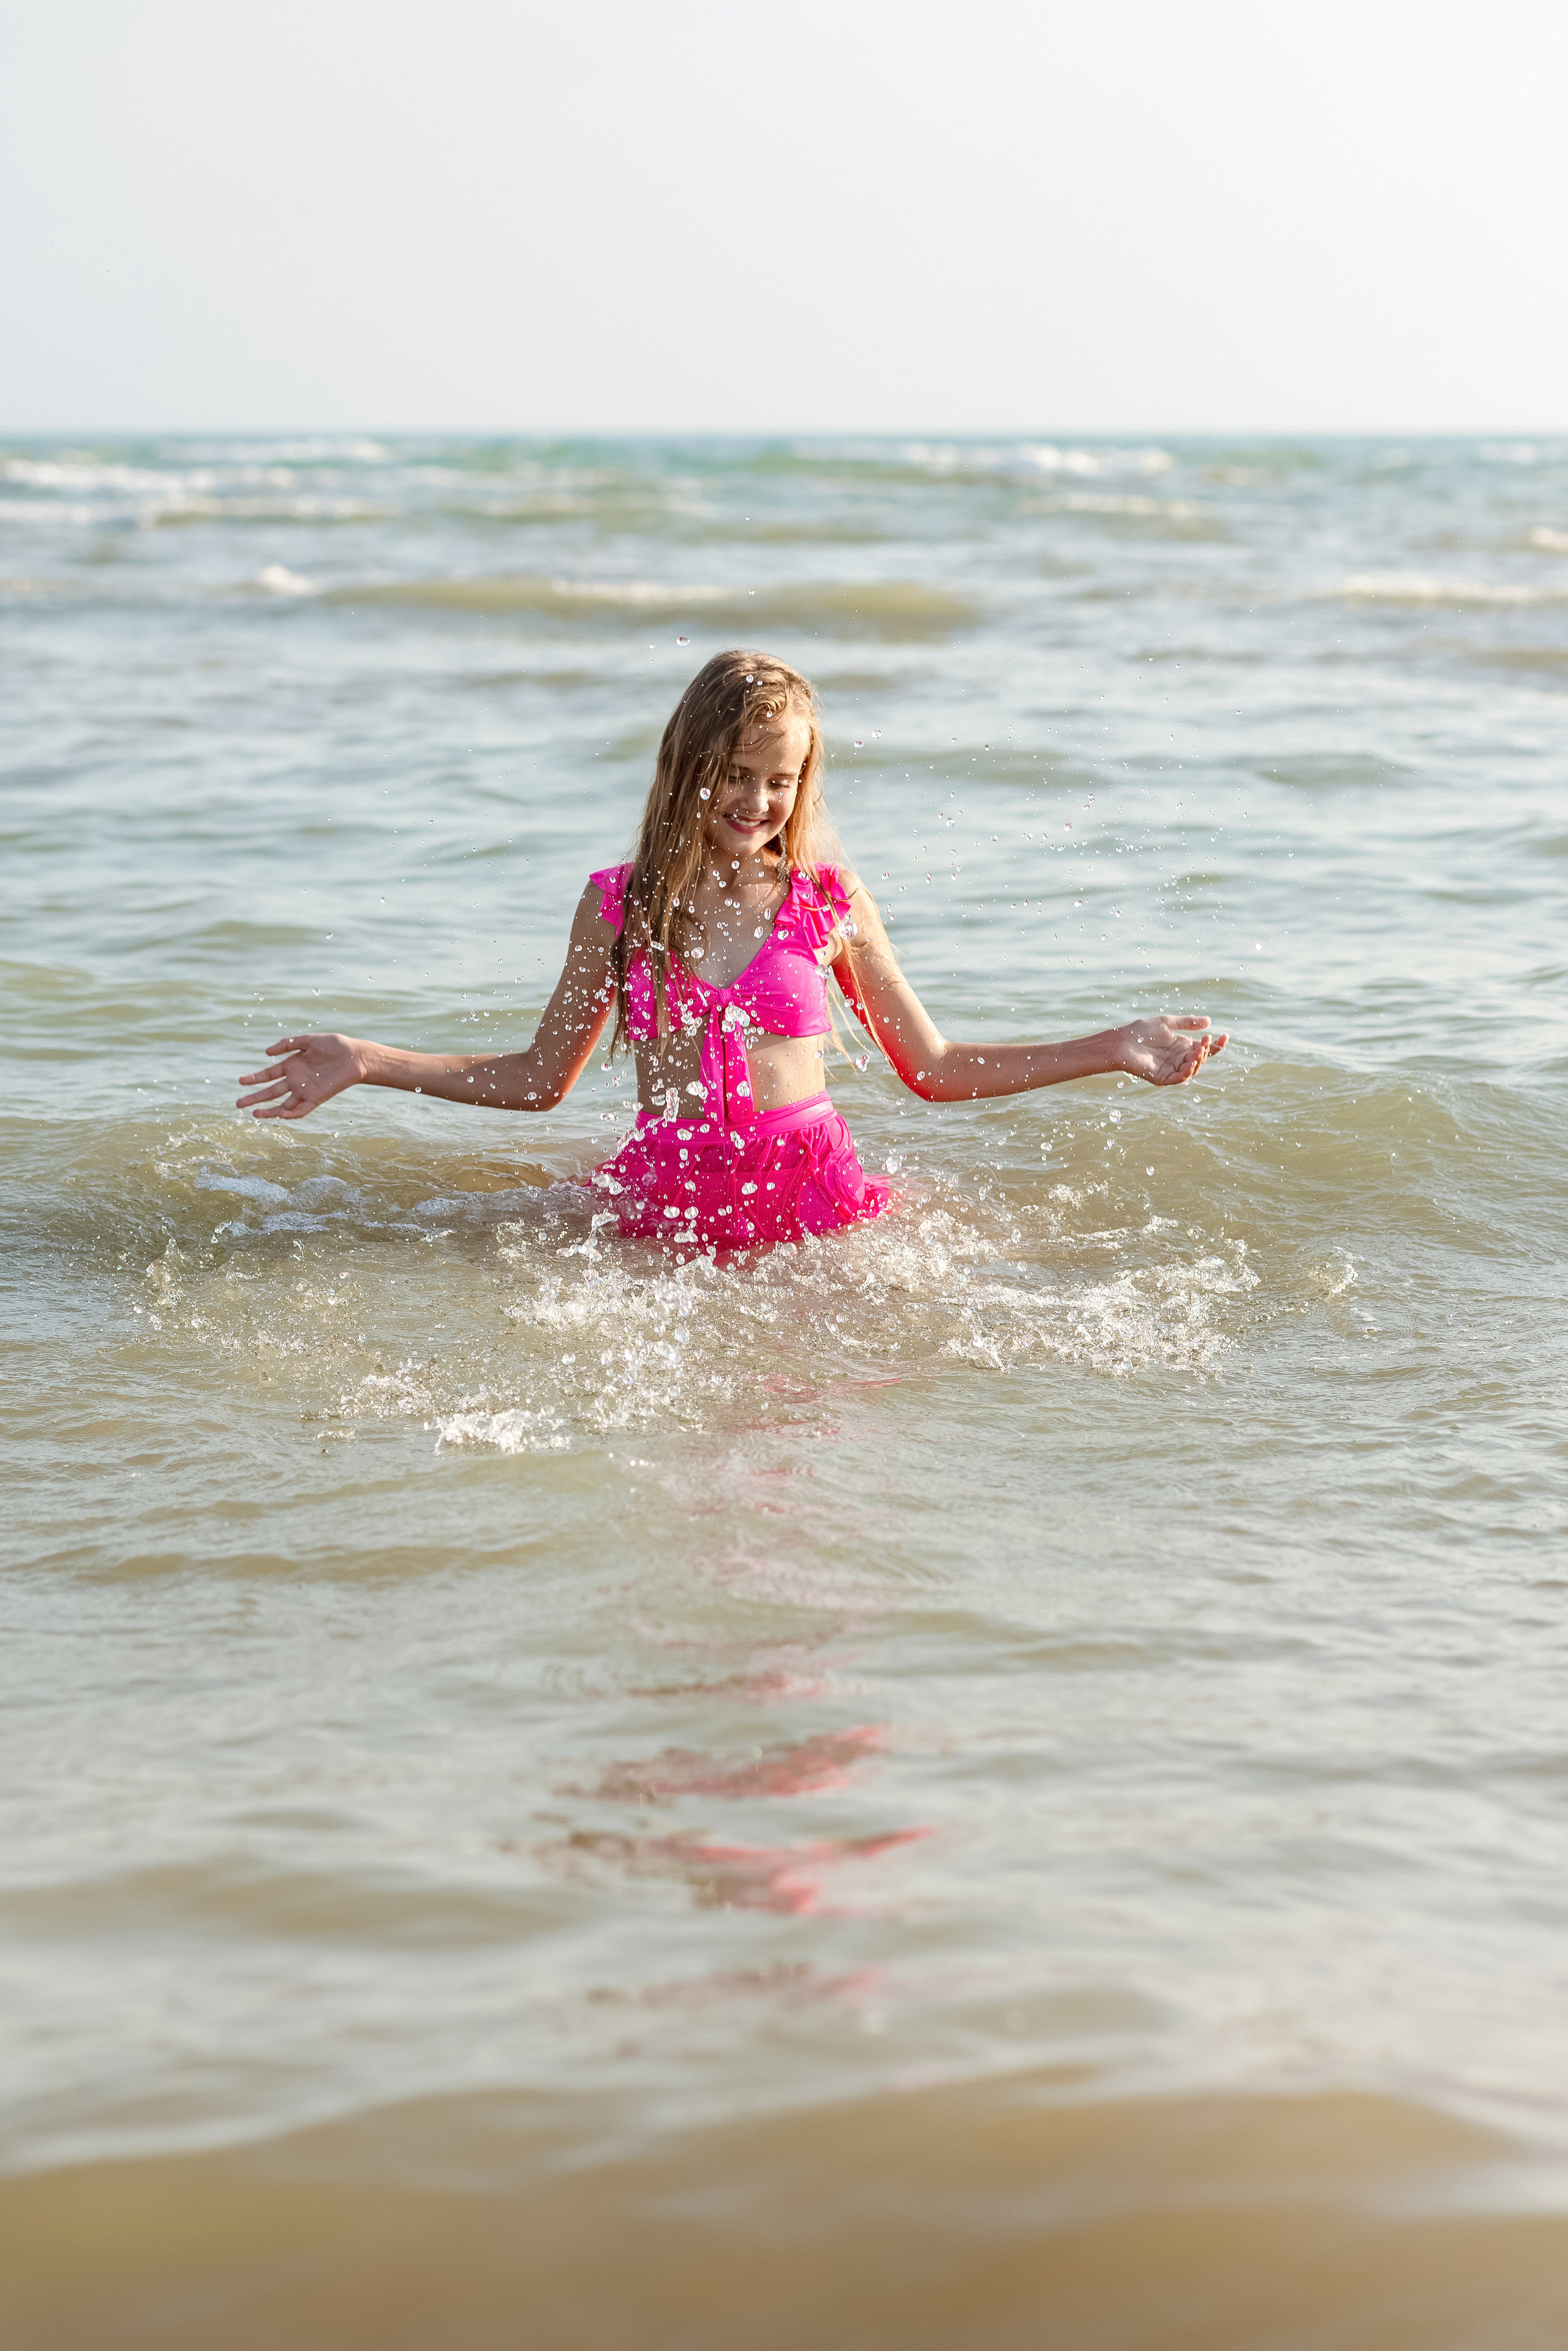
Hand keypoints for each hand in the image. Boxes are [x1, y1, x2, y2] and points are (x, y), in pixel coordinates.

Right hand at [236, 1033, 366, 1119]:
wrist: (355, 1056)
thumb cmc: (335, 1046)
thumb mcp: (308, 1041)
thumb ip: (288, 1044)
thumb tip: (266, 1053)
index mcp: (292, 1065)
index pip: (269, 1074)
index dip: (255, 1078)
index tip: (241, 1081)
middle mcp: (296, 1080)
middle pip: (271, 1091)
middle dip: (255, 1097)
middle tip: (238, 1104)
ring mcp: (305, 1090)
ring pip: (283, 1105)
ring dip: (269, 1110)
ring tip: (254, 1113)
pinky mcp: (317, 1098)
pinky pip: (301, 1110)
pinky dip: (291, 1114)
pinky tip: (280, 1114)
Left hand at [1115, 1014, 1226, 1085]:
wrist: (1122, 1041)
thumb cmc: (1142, 1031)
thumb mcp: (1168, 1023)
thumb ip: (1188, 1023)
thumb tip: (1209, 1022)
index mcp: (1183, 1046)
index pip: (1205, 1048)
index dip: (1217, 1044)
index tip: (1226, 1036)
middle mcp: (1179, 1059)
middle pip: (1201, 1059)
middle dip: (1206, 1051)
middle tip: (1205, 1041)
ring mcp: (1172, 1069)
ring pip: (1192, 1069)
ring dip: (1198, 1061)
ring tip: (1198, 1050)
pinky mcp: (1163, 1078)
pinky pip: (1179, 1078)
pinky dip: (1187, 1072)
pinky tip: (1190, 1063)